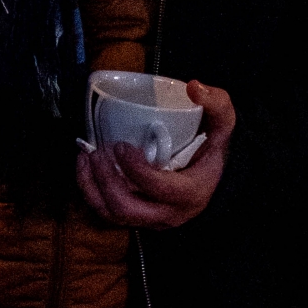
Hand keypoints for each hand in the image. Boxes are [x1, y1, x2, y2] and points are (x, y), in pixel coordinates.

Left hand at [76, 80, 234, 229]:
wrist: (213, 178)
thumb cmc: (213, 150)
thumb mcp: (223, 126)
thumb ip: (217, 104)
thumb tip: (193, 88)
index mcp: (190, 194)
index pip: (158, 189)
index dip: (136, 170)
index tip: (121, 145)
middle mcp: (168, 214)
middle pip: (128, 209)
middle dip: (106, 181)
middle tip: (96, 153)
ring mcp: (150, 219)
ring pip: (113, 215)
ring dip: (92, 187)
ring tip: (85, 157)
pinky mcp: (137, 217)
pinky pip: (106, 214)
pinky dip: (90, 192)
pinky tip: (84, 168)